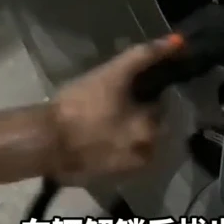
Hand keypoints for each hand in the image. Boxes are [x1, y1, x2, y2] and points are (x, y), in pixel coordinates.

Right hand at [47, 35, 183, 183]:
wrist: (44, 143)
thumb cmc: (81, 105)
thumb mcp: (114, 73)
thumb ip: (146, 55)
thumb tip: (178, 41)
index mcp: (153, 131)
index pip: (156, 104)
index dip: (139, 92)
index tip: (118, 87)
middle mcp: (146, 155)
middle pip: (144, 125)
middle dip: (130, 114)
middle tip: (103, 102)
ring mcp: (125, 172)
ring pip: (129, 142)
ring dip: (119, 131)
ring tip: (94, 119)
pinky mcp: (105, 181)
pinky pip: (114, 158)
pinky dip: (107, 148)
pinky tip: (88, 137)